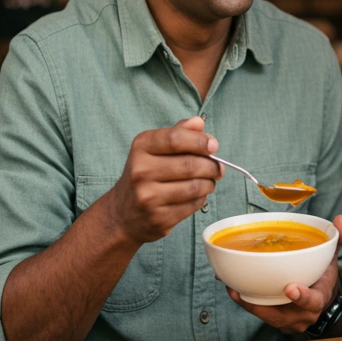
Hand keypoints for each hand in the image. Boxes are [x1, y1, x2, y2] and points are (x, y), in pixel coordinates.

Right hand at [104, 116, 223, 244]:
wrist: (123, 214)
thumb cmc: (146, 174)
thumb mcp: (155, 148)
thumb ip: (178, 132)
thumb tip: (199, 122)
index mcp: (141, 147)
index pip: (176, 139)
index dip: (200, 141)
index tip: (214, 146)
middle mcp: (141, 171)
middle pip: (190, 165)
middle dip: (212, 166)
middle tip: (218, 168)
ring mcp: (148, 197)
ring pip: (195, 187)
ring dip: (210, 183)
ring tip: (210, 181)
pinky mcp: (158, 218)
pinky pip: (192, 205)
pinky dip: (201, 198)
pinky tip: (197, 195)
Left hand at [227, 215, 341, 333]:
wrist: (322, 303)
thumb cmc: (323, 278)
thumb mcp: (332, 260)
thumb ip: (335, 240)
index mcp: (319, 298)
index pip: (313, 301)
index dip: (302, 297)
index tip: (291, 288)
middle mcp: (304, 315)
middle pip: (284, 313)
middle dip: (267, 303)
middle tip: (250, 289)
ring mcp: (288, 322)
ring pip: (267, 315)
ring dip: (249, 303)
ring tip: (233, 288)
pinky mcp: (275, 322)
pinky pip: (260, 314)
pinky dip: (246, 303)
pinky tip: (233, 290)